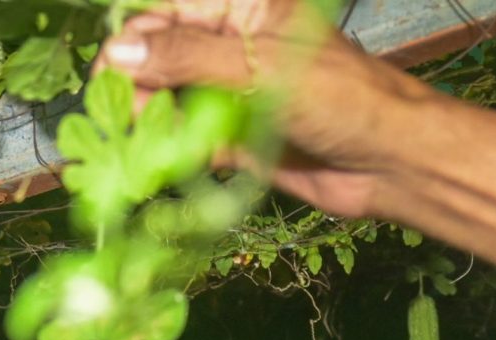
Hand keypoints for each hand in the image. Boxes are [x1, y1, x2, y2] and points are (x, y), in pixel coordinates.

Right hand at [97, 5, 429, 220]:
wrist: (389, 163)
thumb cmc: (342, 99)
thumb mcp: (261, 67)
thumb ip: (189, 59)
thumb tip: (121, 53)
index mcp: (241, 7)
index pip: (167, 11)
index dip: (131, 40)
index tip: (105, 76)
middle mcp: (231, 44)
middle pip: (158, 56)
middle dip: (130, 86)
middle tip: (111, 121)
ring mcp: (229, 91)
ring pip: (165, 99)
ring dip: (141, 124)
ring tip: (121, 150)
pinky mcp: (231, 137)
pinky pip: (183, 139)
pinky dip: (162, 153)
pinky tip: (146, 168)